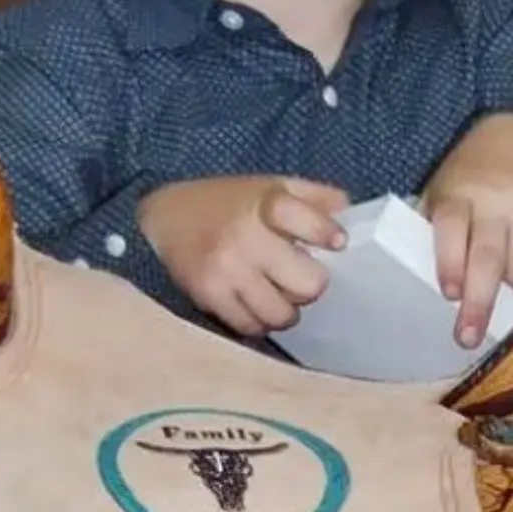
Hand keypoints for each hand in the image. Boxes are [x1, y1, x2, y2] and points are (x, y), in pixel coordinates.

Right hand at [137, 174, 347, 335]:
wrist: (163, 215)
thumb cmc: (228, 203)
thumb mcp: (271, 185)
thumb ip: (314, 195)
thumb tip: (349, 211)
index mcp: (266, 203)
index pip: (308, 220)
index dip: (327, 234)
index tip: (337, 243)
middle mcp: (246, 237)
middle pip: (309, 285)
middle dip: (310, 284)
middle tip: (299, 277)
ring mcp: (227, 270)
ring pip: (282, 314)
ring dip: (286, 309)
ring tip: (277, 294)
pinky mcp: (208, 295)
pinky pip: (251, 326)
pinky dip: (258, 321)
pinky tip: (254, 304)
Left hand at [423, 113, 512, 347]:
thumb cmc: (471, 174)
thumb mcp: (444, 189)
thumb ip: (434, 227)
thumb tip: (413, 280)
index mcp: (458, 195)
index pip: (451, 227)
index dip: (450, 260)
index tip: (450, 294)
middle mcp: (495, 202)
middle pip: (488, 257)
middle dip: (479, 300)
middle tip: (468, 337)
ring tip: (503, 301)